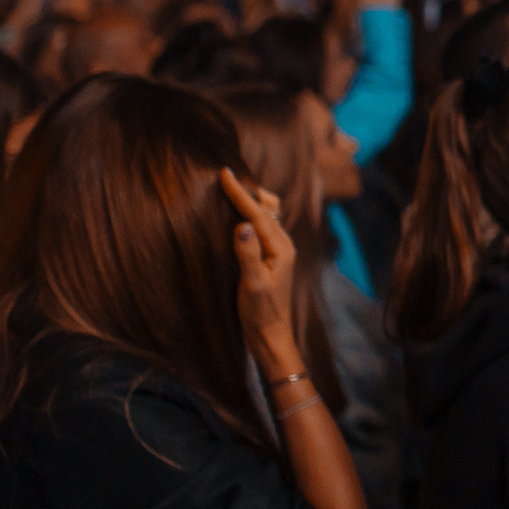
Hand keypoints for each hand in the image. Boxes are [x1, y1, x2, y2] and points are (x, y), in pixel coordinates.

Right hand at [218, 167, 301, 375]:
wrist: (271, 335)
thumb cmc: (261, 313)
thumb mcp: (253, 284)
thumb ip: (248, 254)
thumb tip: (242, 224)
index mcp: (281, 248)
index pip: (258, 214)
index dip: (240, 193)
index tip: (224, 173)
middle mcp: (283, 246)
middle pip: (268, 210)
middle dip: (249, 192)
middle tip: (228, 176)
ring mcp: (279, 252)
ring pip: (268, 218)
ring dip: (253, 202)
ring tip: (235, 189)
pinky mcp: (271, 259)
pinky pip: (263, 229)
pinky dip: (253, 216)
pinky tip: (241, 216)